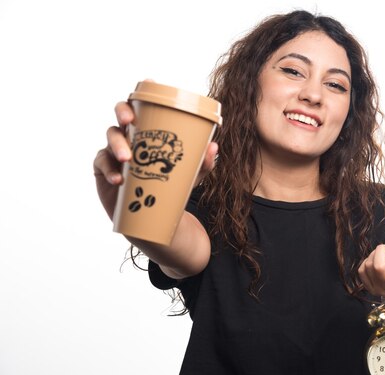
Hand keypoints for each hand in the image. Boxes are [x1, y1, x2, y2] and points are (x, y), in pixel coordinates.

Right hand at [93, 98, 218, 219]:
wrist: (151, 212)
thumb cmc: (169, 184)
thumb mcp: (189, 175)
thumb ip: (202, 162)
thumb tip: (213, 147)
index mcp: (149, 128)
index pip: (143, 104)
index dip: (142, 92)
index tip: (147, 83)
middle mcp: (130, 133)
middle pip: (121, 112)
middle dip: (123, 111)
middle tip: (129, 121)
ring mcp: (113, 149)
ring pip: (110, 136)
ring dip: (118, 145)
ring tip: (127, 159)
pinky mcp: (102, 168)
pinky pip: (101, 163)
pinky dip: (109, 170)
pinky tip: (118, 180)